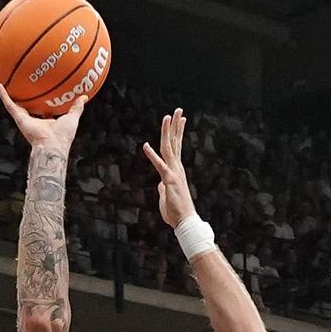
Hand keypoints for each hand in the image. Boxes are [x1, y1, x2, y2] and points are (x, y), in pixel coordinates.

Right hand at [0, 83, 85, 150]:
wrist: (52, 145)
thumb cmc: (63, 136)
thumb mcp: (72, 118)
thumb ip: (77, 108)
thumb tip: (84, 96)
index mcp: (46, 122)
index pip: (43, 111)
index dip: (43, 103)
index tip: (43, 94)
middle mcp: (34, 121)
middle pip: (27, 108)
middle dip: (25, 99)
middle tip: (22, 87)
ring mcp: (25, 120)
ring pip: (15, 105)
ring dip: (9, 96)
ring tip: (3, 84)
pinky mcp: (19, 118)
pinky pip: (9, 105)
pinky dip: (3, 95)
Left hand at [141, 111, 195, 227]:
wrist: (184, 221)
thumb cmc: (176, 211)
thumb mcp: (167, 195)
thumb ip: (164, 186)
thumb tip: (161, 183)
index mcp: (177, 170)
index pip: (177, 147)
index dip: (177, 132)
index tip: (180, 119)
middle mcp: (177, 167)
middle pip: (175, 142)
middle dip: (176, 125)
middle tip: (178, 110)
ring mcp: (174, 172)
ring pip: (169, 148)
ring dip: (167, 132)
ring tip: (167, 117)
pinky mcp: (169, 180)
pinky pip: (159, 165)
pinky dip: (152, 155)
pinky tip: (145, 145)